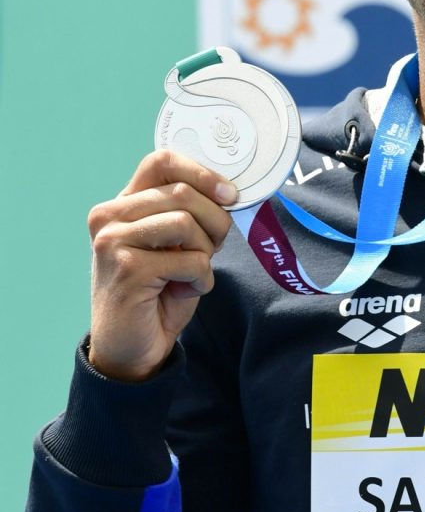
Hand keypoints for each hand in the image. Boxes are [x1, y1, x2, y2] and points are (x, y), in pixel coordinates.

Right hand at [88, 150, 236, 380]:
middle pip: (183, 193)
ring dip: (205, 252)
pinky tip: (185, 292)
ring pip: (186, 223)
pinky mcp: (127, 269)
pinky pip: (190, 260)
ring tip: (192, 273)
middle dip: (215, 221)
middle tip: (213, 249)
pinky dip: (201, 279)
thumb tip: (227, 191)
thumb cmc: (157, 296)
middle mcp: (109, 216)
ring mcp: (113, 241)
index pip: (162, 162)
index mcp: (121, 204)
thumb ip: (187, 215)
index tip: (229, 194)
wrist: (130, 350)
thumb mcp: (173, 246)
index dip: (202, 173)